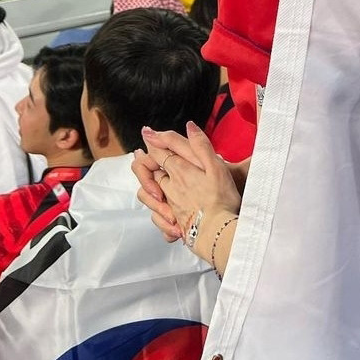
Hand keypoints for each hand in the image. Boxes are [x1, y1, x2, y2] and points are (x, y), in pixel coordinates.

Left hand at [132, 123, 240, 253]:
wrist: (217, 233)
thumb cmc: (220, 199)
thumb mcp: (216, 166)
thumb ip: (201, 145)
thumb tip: (189, 126)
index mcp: (179, 170)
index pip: (158, 152)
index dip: (153, 141)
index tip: (147, 133)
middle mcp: (170, 187)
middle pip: (150, 172)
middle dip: (144, 163)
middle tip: (139, 155)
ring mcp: (170, 206)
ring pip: (150, 195)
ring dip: (148, 188)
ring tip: (148, 184)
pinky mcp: (173, 222)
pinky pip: (158, 216)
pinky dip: (158, 213)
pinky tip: (163, 211)